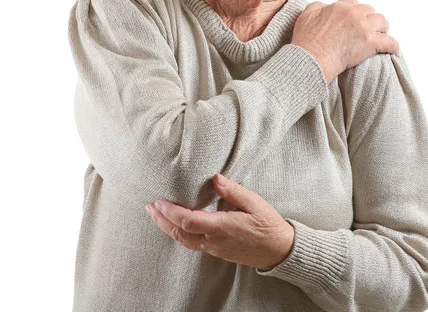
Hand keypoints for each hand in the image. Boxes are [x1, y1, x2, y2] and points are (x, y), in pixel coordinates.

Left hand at [145, 173, 295, 270]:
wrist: (278, 250)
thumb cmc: (268, 224)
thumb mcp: (254, 202)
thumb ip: (234, 190)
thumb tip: (216, 178)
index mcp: (222, 226)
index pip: (188, 221)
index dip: (170, 212)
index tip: (158, 201)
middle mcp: (214, 240)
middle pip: (180, 233)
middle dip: (162, 220)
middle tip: (149, 206)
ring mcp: (214, 248)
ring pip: (184, 240)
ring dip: (167, 228)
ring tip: (156, 215)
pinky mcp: (216, 250)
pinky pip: (191, 243)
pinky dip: (178, 234)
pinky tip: (174, 226)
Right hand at [292, 0, 399, 82]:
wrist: (311, 58)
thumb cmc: (307, 41)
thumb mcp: (306, 15)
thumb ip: (317, 6)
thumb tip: (324, 6)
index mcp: (339, 7)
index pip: (353, 4)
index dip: (354, 13)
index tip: (353, 21)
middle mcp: (353, 14)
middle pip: (369, 10)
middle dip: (368, 19)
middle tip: (365, 30)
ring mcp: (364, 28)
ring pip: (382, 21)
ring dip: (381, 28)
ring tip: (378, 36)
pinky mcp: (371, 43)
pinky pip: (390, 42)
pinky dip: (392, 46)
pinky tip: (391, 49)